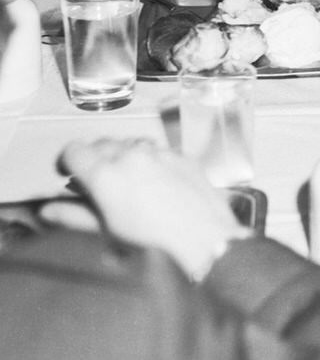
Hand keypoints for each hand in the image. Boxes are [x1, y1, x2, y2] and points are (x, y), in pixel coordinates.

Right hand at [43, 139, 244, 279]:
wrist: (204, 242)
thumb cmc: (153, 244)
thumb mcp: (106, 232)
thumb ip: (75, 216)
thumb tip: (48, 211)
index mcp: (106, 173)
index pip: (73, 150)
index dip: (67, 163)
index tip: (69, 176)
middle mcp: (132, 155)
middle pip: (101, 144)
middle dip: (94, 159)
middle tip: (95, 183)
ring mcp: (161, 152)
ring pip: (130, 143)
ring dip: (122, 156)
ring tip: (125, 183)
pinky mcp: (183, 156)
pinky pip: (158, 150)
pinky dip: (148, 160)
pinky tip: (154, 183)